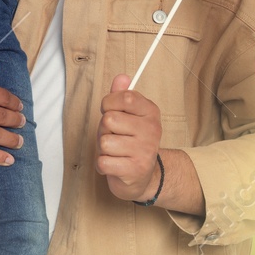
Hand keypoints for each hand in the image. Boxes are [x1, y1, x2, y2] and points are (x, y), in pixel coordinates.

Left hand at [97, 73, 161, 200]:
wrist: (144, 177)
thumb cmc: (131, 142)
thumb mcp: (129, 116)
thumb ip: (122, 95)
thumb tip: (121, 77)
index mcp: (151, 112)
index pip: (125, 97)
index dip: (109, 103)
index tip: (110, 111)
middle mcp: (151, 130)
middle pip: (109, 120)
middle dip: (104, 130)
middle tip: (114, 137)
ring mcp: (144, 151)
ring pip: (104, 142)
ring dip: (103, 149)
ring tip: (115, 152)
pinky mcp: (134, 170)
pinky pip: (103, 162)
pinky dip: (103, 165)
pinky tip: (114, 165)